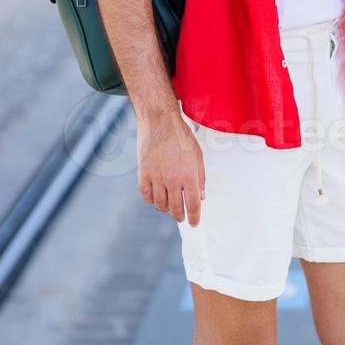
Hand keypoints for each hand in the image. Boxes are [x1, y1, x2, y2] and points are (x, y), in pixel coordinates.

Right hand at [137, 109, 205, 225]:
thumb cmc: (181, 136)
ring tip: (169, 205)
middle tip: (181, 217)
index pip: (193, 205)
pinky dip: (151, 200)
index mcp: (189, 175)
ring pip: (160, 205)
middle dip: (180, 216)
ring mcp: (156, 177)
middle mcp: (173, 179)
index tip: (194, 223)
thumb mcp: (197, 155)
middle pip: (176, 209)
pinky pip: (146, 196)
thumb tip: (201, 196)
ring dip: (166, 208)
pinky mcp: (143, 174)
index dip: (194, 217)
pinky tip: (156, 196)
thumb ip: (200, 177)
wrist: (159, 121)